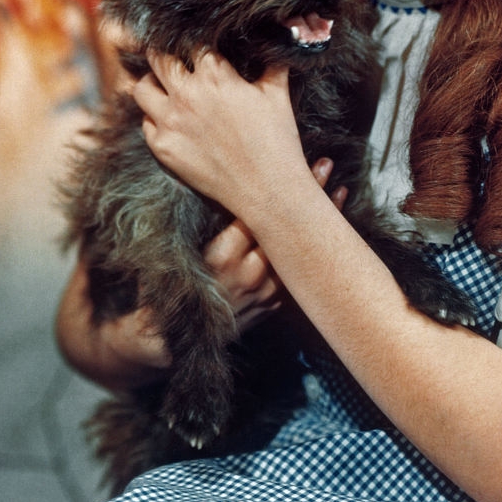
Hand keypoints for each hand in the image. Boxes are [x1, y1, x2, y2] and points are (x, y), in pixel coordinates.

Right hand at [56, 160, 345, 388]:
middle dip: (308, 198)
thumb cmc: (165, 283)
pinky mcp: (269, 308)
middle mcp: (245, 276)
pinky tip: (330, 234)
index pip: (256, 214)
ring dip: (320, 225)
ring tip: (338, 191)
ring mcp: (261, 295)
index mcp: (220, 257)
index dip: (276, 186)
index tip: (292, 160)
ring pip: (298, 255)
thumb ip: (195, 216)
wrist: (164, 342)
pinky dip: (313, 256)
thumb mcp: (175, 247)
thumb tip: (198, 167)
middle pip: (284, 230)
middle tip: (324, 164)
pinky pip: (296, 279)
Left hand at [132, 49, 309, 222]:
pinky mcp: (163, 148)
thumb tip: (280, 41)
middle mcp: (187, 95)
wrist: (267, 190)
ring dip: (152, 83)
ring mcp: (170, 122)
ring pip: (141, 89)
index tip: (196, 45)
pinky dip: (155, 118)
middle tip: (173, 60)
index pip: (190, 42)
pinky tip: (170, 119)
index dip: (193, 41)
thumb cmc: (276, 141)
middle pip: (158, 58)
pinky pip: (146, 123)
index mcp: (215, 76)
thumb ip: (272, 64)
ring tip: (163, 86)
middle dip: (165, 55)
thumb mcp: (278, 95)